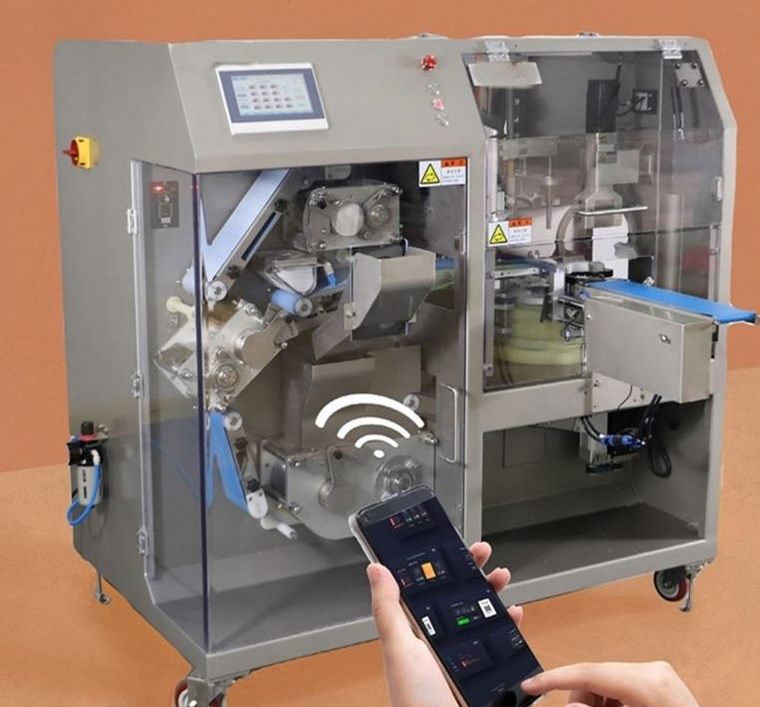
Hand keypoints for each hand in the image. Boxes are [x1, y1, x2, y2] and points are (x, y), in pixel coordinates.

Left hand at [367, 541, 521, 706]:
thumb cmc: (415, 702)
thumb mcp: (399, 651)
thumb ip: (388, 610)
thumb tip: (376, 568)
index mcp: (415, 632)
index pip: (427, 588)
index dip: (439, 565)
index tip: (450, 543)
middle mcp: (439, 641)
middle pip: (458, 597)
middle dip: (472, 572)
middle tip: (484, 553)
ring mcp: (464, 656)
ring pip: (481, 616)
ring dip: (493, 593)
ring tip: (503, 577)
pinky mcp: (485, 672)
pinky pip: (501, 644)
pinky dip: (510, 627)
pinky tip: (515, 615)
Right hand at [521, 661, 700, 706]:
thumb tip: (572, 704)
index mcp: (647, 682)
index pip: (588, 672)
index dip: (555, 679)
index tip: (531, 685)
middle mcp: (653, 670)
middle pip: (595, 676)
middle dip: (580, 698)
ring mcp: (658, 674)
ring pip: (605, 681)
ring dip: (596, 702)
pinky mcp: (660, 681)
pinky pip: (621, 686)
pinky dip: (610, 702)